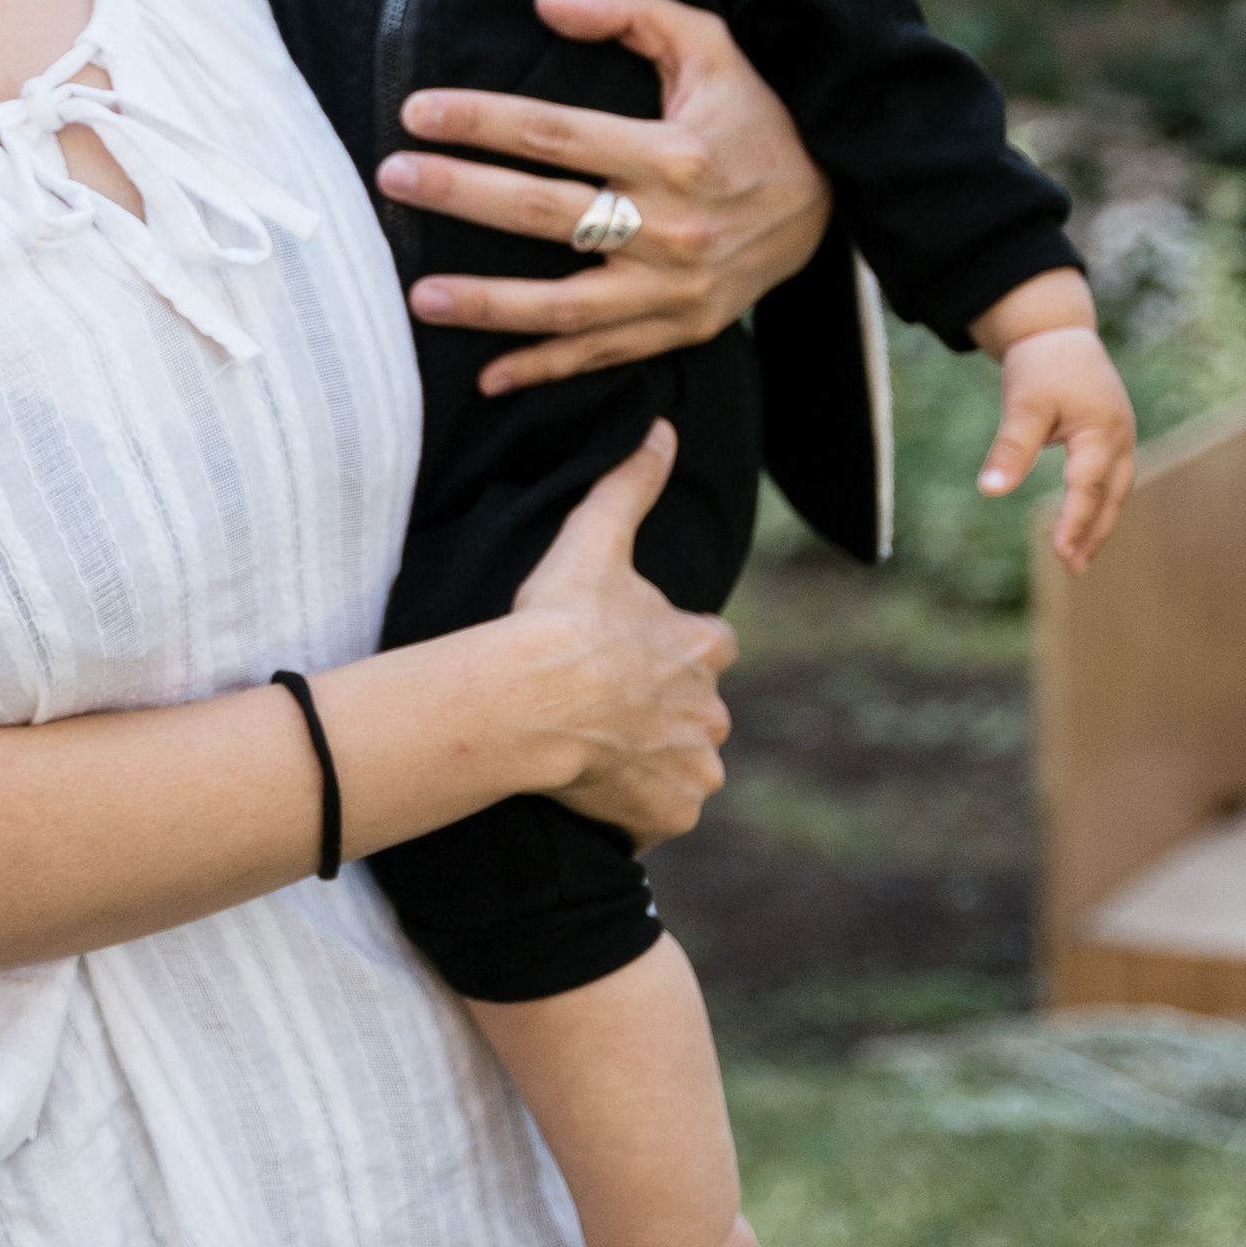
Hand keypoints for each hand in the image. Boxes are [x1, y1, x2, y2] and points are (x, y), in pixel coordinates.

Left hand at [374, 0, 831, 392]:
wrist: (834, 200)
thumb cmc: (755, 114)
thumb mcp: (710, 45)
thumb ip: (632, 12)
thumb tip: (548, 0)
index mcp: (673, 152)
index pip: (554, 134)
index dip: (479, 121)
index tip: (415, 113)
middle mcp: (672, 226)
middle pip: (545, 214)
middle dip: (459, 195)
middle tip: (392, 181)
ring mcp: (675, 288)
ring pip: (565, 304)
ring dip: (487, 306)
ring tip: (418, 297)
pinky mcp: (682, 328)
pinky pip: (601, 356)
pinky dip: (543, 371)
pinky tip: (485, 378)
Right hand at [507, 422, 734, 844]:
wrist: (532, 698)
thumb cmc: (561, 618)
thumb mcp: (596, 539)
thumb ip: (631, 486)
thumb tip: (663, 429)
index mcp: (705, 647)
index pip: (706, 649)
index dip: (667, 653)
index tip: (626, 658)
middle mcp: (713, 712)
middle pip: (694, 714)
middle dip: (661, 715)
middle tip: (603, 710)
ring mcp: (694, 769)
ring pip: (681, 768)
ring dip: (651, 765)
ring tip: (596, 755)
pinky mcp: (669, 814)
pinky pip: (658, 817)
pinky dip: (636, 812)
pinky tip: (597, 796)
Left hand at [979, 322, 1136, 569]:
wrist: (1058, 332)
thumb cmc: (1041, 366)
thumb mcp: (1021, 404)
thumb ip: (1011, 448)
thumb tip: (991, 490)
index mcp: (1101, 431)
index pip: (1087, 487)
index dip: (1075, 521)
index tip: (1061, 553)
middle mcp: (1120, 439)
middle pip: (1111, 497)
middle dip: (1094, 533)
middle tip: (1074, 567)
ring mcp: (1120, 438)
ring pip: (1116, 491)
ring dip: (1099, 523)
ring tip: (1079, 558)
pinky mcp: (1111, 438)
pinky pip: (1111, 480)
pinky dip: (1099, 505)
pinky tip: (1083, 524)